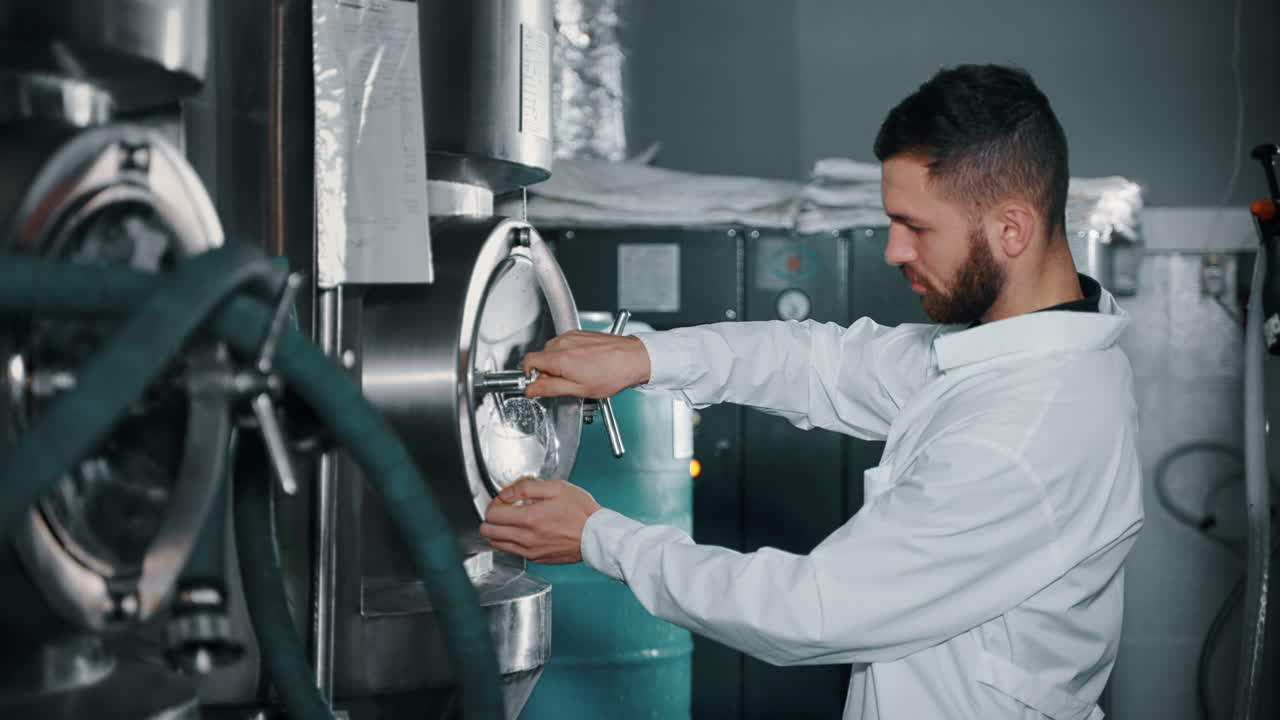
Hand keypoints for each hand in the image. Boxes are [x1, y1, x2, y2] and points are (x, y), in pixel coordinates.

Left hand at [480, 478, 602, 563]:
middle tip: (505, 510)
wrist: (597, 535)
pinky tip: (525, 531)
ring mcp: (530, 551)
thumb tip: (506, 493)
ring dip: (498, 531)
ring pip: (497, 544)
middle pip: (488, 532)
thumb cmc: (581, 511)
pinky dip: (511, 541)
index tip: (504, 499)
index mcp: (530, 518)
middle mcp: (526, 538)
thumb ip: (526, 487)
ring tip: (513, 520)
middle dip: (491, 518)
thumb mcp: (557, 487)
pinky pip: (513, 551)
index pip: (492, 515)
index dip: (494, 503)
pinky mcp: (536, 558)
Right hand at [522, 330, 650, 398]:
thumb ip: (550, 389)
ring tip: (577, 373)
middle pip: (540, 356)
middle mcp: (564, 343)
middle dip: (547, 371)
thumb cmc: (612, 374)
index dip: (531, 375)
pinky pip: (564, 344)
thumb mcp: (578, 390)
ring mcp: (572, 336)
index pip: (528, 361)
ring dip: (558, 363)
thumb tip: (531, 389)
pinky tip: (584, 364)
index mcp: (560, 358)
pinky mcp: (580, 333)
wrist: (633, 358)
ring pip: (552, 350)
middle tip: (565, 382)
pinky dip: (568, 354)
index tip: (540, 383)